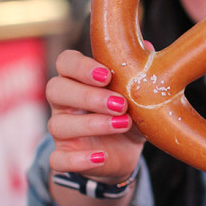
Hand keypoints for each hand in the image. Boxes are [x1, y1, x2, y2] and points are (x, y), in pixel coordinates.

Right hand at [46, 49, 144, 184]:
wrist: (125, 152)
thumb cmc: (127, 114)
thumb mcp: (137, 94)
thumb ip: (138, 73)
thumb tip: (149, 46)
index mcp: (78, 80)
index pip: (65, 62)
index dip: (81, 66)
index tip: (106, 75)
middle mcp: (64, 103)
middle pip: (56, 89)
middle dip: (87, 96)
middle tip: (120, 103)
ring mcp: (61, 131)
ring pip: (58, 125)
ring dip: (91, 124)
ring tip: (123, 124)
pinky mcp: (65, 156)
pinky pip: (59, 160)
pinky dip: (78, 160)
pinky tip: (101, 157)